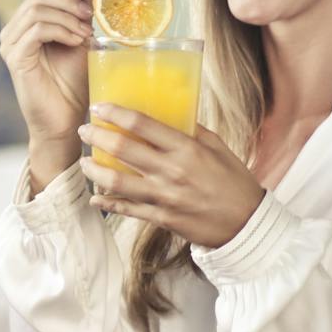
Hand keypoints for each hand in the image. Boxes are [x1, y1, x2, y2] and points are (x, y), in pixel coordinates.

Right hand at [0, 0, 94, 154]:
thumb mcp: (80, 41)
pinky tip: (77, 41)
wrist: (66, 120)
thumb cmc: (72, 85)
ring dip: (68, 16)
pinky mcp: (15, 58)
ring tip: (87, 32)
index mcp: (26, 25)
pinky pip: (37, 30)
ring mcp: (10, 45)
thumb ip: (80, 15)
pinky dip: (61, 30)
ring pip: (37, 9)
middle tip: (91, 12)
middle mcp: (13, 32)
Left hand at [77, 103, 266, 248]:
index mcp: (187, 149)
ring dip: (94, 170)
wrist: (247, 224)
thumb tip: (169, 112)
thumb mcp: (218, 147)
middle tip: (85, 129)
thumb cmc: (234, 182)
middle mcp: (172, 171)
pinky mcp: (162, 218)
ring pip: (117, 182)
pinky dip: (108, 203)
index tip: (99, 107)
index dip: (116, 113)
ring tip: (84, 162)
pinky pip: (128, 209)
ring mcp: (165, 197)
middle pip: (123, 149)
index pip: (143, 125)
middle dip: (97, 136)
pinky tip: (95, 197)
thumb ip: (192, 130)